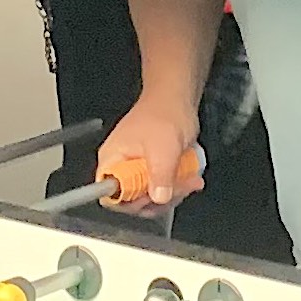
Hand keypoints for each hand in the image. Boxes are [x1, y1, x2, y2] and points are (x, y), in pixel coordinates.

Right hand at [94, 94, 202, 214]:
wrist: (178, 98)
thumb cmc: (165, 115)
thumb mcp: (163, 148)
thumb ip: (160, 175)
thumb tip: (159, 198)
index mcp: (112, 160)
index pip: (110, 195)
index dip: (130, 202)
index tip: (152, 197)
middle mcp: (120, 167)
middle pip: (133, 200)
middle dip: (160, 197)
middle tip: (180, 187)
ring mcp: (137, 168)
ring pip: (150, 196)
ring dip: (173, 192)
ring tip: (190, 180)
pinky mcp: (152, 168)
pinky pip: (161, 187)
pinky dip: (177, 186)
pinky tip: (190, 177)